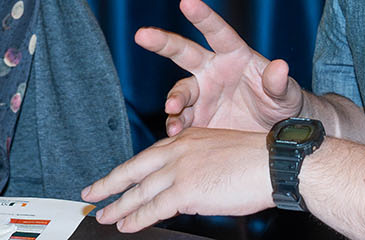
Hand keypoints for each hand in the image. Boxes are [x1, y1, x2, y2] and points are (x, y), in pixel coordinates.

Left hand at [82, 128, 274, 231]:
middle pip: (134, 170)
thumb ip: (197, 165)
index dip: (130, 170)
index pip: (149, 156)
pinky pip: (153, 208)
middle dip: (109, 184)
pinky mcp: (185, 190)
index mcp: (186, 139)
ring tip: (104, 215)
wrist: (273, 162)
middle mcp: (177, 151)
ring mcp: (179, 170)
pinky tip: (125, 225)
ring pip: (139, 191)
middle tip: (92, 193)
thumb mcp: (219, 151)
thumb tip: (186, 188)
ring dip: (118, 206)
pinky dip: (136, 218)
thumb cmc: (257, 159)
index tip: (117, 177)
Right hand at [139, 0, 302, 136]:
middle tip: (142, 35)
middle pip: (183, 52)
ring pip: (180, 92)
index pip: (217, 32)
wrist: (276, 136)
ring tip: (173, 110)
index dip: (202, 17)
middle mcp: (212, 71)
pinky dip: (175, 125)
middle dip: (162, 42)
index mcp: (234, 55)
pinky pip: (180, 120)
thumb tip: (280, 66)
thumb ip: (280, 82)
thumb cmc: (284, 105)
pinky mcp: (198, 119)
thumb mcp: (287, 94)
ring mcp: (202, 96)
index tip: (186, 2)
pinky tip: (175, 132)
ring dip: (174, 99)